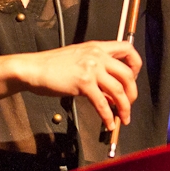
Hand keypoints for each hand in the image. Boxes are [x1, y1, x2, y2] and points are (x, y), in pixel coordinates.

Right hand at [18, 41, 141, 129]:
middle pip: (127, 74)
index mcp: (98, 47)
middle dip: (133, 92)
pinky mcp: (83, 83)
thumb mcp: (80, 60)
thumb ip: (98, 71)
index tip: (133, 78)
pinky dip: (108, 116)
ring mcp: (91, 69)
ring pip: (118, 90)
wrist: (34, 68)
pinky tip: (108, 123)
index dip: (135, 65)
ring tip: (124, 118)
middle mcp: (97, 56)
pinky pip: (102, 103)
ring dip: (124, 107)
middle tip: (130, 103)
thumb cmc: (53, 65)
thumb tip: (112, 92)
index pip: (127, 49)